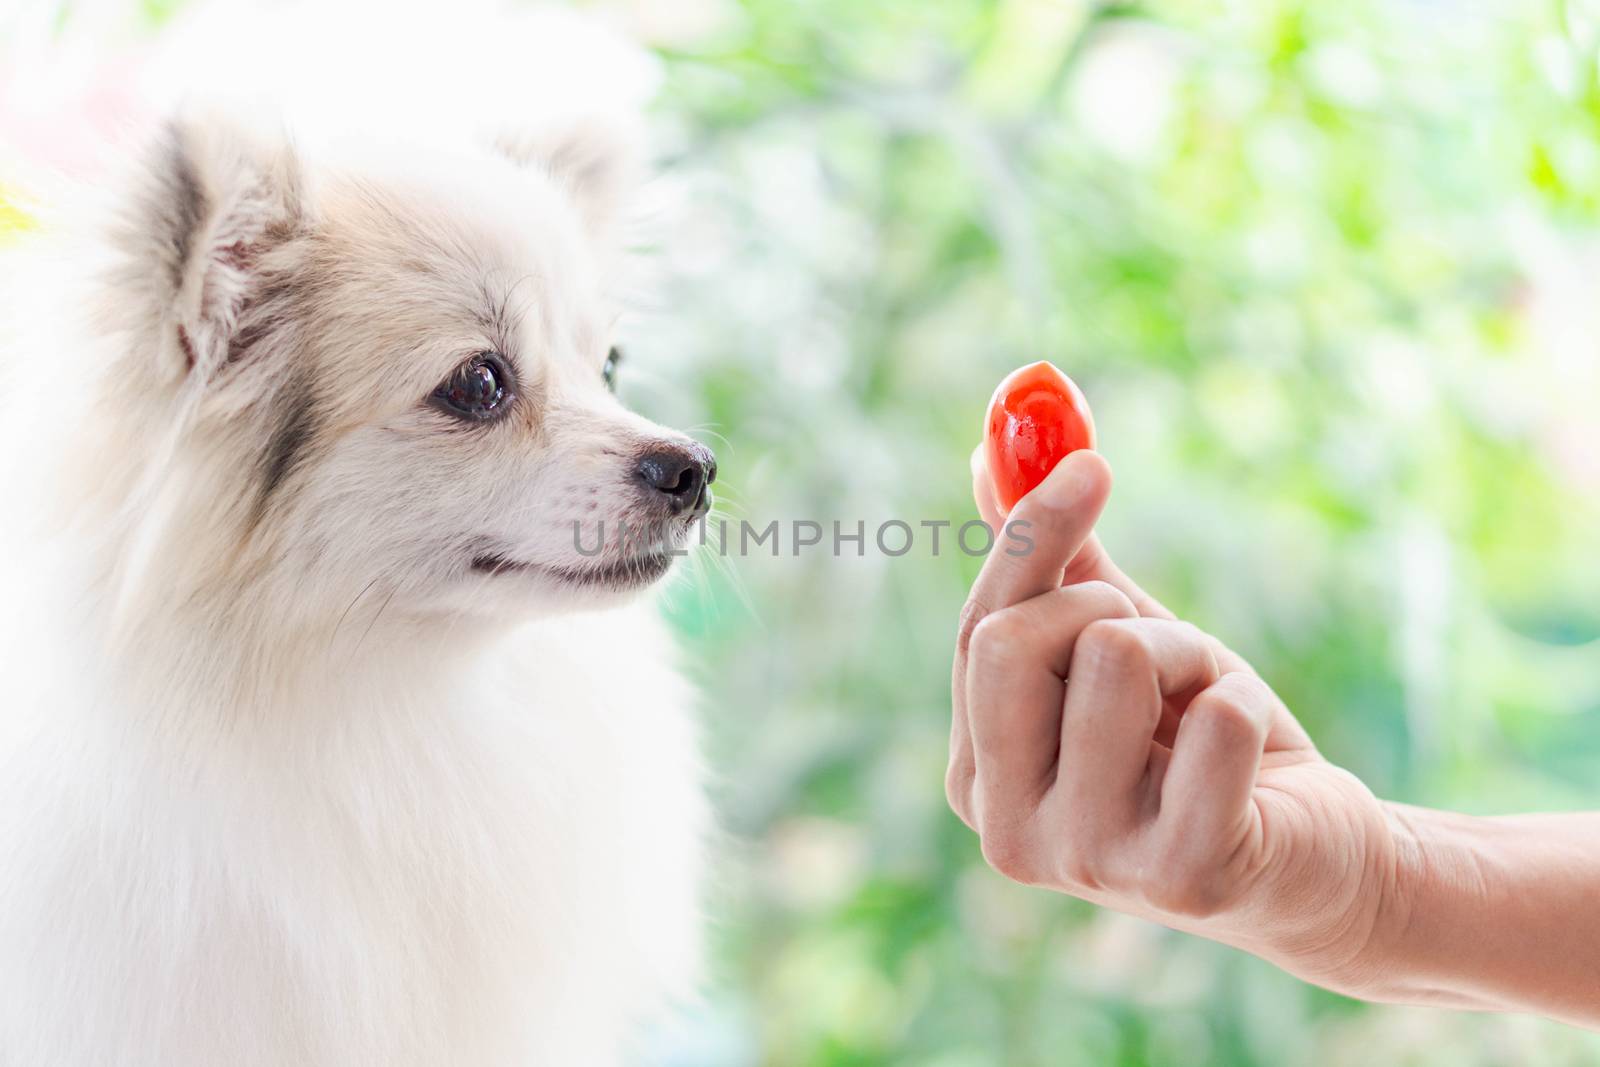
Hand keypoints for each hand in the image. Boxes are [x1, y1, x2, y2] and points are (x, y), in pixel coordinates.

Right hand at [948, 451, 1404, 995]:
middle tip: (1162, 645)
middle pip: (1012, 642)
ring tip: (1205, 707)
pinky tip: (1250, 761)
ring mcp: (1088, 862)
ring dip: (1189, 652)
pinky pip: (1214, 718)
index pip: (977, 631)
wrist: (1314, 851)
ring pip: (1116, 659)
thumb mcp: (1119, 641)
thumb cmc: (1196, 739)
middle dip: (1107, 608)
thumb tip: (990, 450)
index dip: (1032, 536)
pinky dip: (1244, 702)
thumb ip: (1050, 561)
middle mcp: (1009, 832)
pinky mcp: (1181, 877)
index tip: (1091, 463)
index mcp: (977, 776)